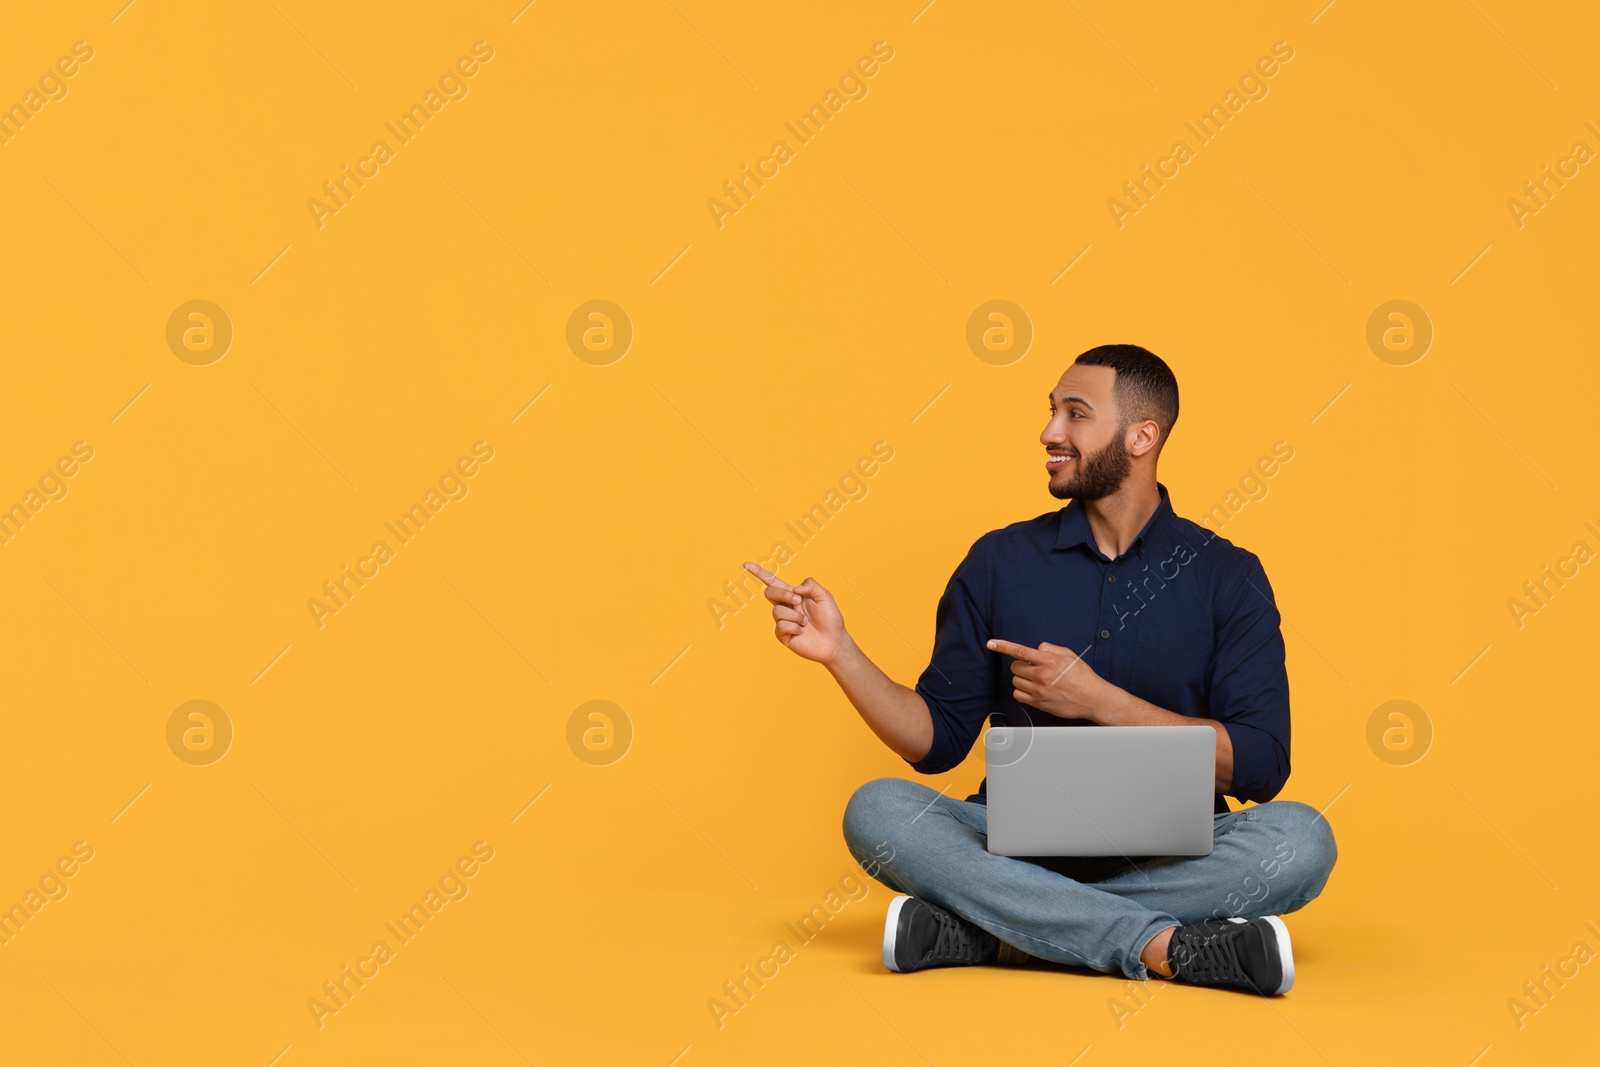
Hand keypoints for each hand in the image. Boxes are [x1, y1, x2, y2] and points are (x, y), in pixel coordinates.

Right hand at [744, 561, 846, 665]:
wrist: (834, 641)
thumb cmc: (830, 618)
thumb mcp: (825, 596)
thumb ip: (810, 585)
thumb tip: (794, 589)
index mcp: (793, 594)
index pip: (772, 581)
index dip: (759, 572)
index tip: (746, 564)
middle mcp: (785, 606)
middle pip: (769, 592)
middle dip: (783, 594)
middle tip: (798, 601)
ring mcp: (782, 621)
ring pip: (777, 611)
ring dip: (795, 615)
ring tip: (806, 622)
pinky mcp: (782, 635)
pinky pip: (781, 626)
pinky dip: (795, 627)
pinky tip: (802, 631)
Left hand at [987, 638, 1110, 720]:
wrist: (1092, 698)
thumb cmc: (1082, 676)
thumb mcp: (1069, 655)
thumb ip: (1050, 649)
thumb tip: (1037, 649)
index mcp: (1049, 661)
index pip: (1020, 651)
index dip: (1003, 646)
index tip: (991, 643)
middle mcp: (1042, 675)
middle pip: (1015, 667)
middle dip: (1021, 665)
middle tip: (1033, 668)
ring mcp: (1039, 691)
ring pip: (1016, 681)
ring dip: (1022, 678)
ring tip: (1037, 680)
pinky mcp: (1038, 703)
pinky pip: (1018, 695)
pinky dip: (1021, 691)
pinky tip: (1032, 689)